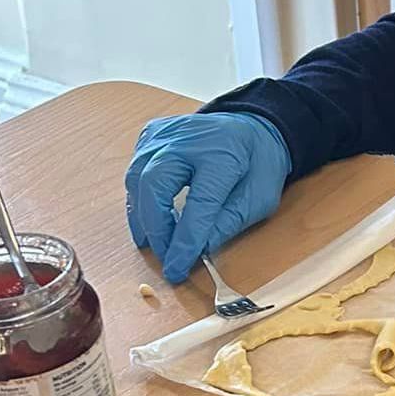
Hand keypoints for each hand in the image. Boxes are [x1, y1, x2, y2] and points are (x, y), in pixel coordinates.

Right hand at [124, 113, 290, 284]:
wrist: (253, 127)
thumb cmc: (258, 164)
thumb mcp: (259, 198)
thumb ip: (228, 223)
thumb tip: (198, 250)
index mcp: (223, 153)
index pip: (198, 203)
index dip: (185, 240)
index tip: (177, 268)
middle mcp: (187, 138)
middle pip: (154, 184)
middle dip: (156, 228)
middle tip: (165, 255)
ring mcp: (165, 134)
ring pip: (137, 178)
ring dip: (143, 216)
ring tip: (156, 242)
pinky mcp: (151, 136)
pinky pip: (135, 171)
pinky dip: (139, 199)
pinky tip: (150, 219)